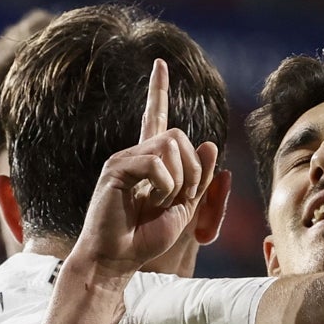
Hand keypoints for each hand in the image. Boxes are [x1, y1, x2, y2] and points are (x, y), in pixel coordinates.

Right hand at [73, 59, 218, 281]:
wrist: (118, 259)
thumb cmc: (145, 238)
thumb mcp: (183, 209)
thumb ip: (198, 179)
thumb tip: (208, 143)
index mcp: (151, 162)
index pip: (156, 118)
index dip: (158, 91)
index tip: (159, 64)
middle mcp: (136, 154)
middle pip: (181, 136)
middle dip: (194, 170)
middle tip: (180, 198)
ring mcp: (124, 159)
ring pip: (172, 146)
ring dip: (180, 180)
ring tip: (162, 202)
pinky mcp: (116, 169)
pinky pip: (157, 163)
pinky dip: (165, 186)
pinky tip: (151, 202)